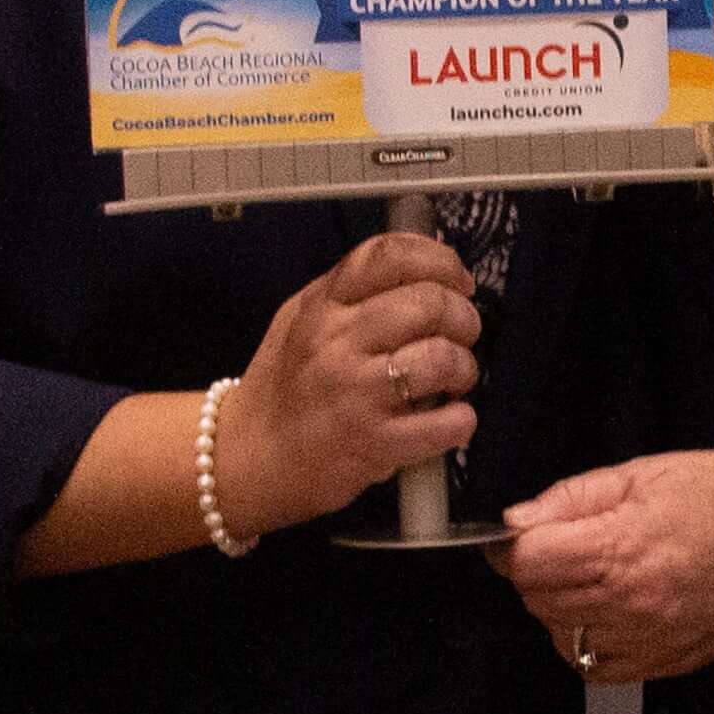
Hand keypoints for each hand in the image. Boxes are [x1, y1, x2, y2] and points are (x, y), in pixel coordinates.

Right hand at [215, 230, 480, 538]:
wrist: (249, 458)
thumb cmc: (283, 388)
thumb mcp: (300, 321)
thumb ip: (350, 293)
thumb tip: (423, 271)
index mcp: (323, 305)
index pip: (389, 255)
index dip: (440, 261)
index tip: (458, 282)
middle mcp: (337, 342)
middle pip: (429, 302)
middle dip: (464, 318)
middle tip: (461, 337)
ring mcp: (355, 393)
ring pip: (442, 357)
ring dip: (464, 368)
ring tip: (455, 380)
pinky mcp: (373, 443)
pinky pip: (444, 423)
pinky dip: (461, 420)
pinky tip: (450, 420)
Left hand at [499, 452, 713, 683]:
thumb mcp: (644, 473)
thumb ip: (572, 499)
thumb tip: (516, 521)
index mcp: (623, 548)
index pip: (528, 562)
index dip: (516, 543)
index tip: (527, 531)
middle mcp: (631, 603)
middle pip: (537, 599)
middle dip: (537, 570)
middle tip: (564, 544)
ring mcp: (648, 640)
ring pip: (560, 636)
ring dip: (561, 606)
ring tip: (592, 575)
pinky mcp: (663, 662)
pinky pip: (594, 668)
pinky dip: (586, 641)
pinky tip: (607, 611)